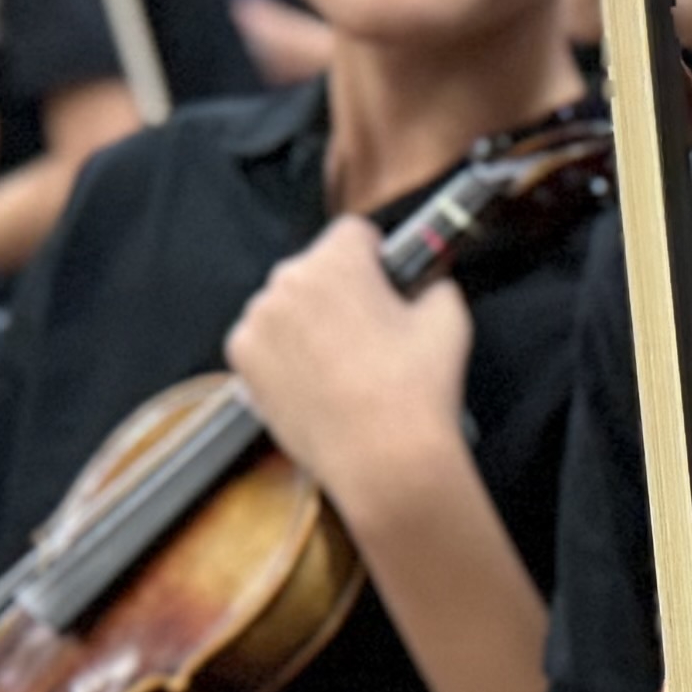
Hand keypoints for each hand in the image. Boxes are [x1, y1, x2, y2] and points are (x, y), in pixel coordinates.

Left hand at [223, 213, 472, 512]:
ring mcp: (257, 322)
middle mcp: (286, 282)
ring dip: (307, 322)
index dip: (375, 257)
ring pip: (285, 306)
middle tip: (368, 333)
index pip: (352, 232)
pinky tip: (315, 381)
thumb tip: (427, 283)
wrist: (382, 459)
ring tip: (341, 365)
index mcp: (336, 261)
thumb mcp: (449, 319)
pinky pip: (263, 341)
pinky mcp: (242, 361)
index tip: (384, 283)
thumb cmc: (417, 390)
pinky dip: (283, 355)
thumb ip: (435, 284)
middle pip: (314, 269)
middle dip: (338, 291)